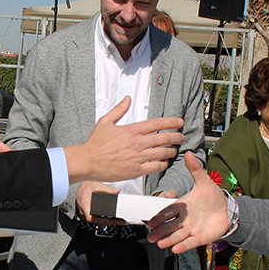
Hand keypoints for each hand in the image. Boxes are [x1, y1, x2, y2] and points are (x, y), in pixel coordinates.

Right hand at [63, 96, 184, 184]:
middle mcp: (136, 143)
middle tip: (181, 137)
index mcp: (131, 130)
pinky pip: (155, 166)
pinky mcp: (135, 170)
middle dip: (176, 137)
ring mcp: (137, 157)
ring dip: (172, 151)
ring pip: (162, 152)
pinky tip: (164, 162)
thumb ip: (119, 110)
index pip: (157, 123)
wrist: (87, 161)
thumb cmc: (95, 143)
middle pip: (164, 138)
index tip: (179, 122)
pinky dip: (163, 164)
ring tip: (175, 150)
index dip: (171, 122)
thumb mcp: (105, 121)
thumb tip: (127, 99)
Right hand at [75, 181, 127, 225]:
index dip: (102, 220)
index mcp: (85, 206)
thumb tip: (116, 191)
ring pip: (97, 222)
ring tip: (118, 220)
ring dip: (108, 222)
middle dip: (110, 222)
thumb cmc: (84, 188)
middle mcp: (84, 212)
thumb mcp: (95, 185)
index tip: (112, 220)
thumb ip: (106, 188)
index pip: (91, 217)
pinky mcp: (88, 215)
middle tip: (120, 221)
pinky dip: (104, 220)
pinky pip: (96, 220)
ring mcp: (85, 215)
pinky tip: (111, 218)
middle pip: (97, 222)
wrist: (77, 188)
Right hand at [146, 153, 229, 252]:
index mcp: (183, 206)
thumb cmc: (214, 197)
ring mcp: (192, 229)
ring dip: (169, 239)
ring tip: (160, 243)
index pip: (168, 212)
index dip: (160, 217)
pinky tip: (175, 249)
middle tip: (151, 236)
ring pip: (178, 235)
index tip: (151, 222)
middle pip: (170, 226)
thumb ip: (195, 169)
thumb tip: (188, 154)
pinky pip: (191, 242)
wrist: (229, 210)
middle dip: (160, 232)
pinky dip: (183, 245)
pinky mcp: (201, 237)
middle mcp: (185, 219)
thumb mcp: (204, 182)